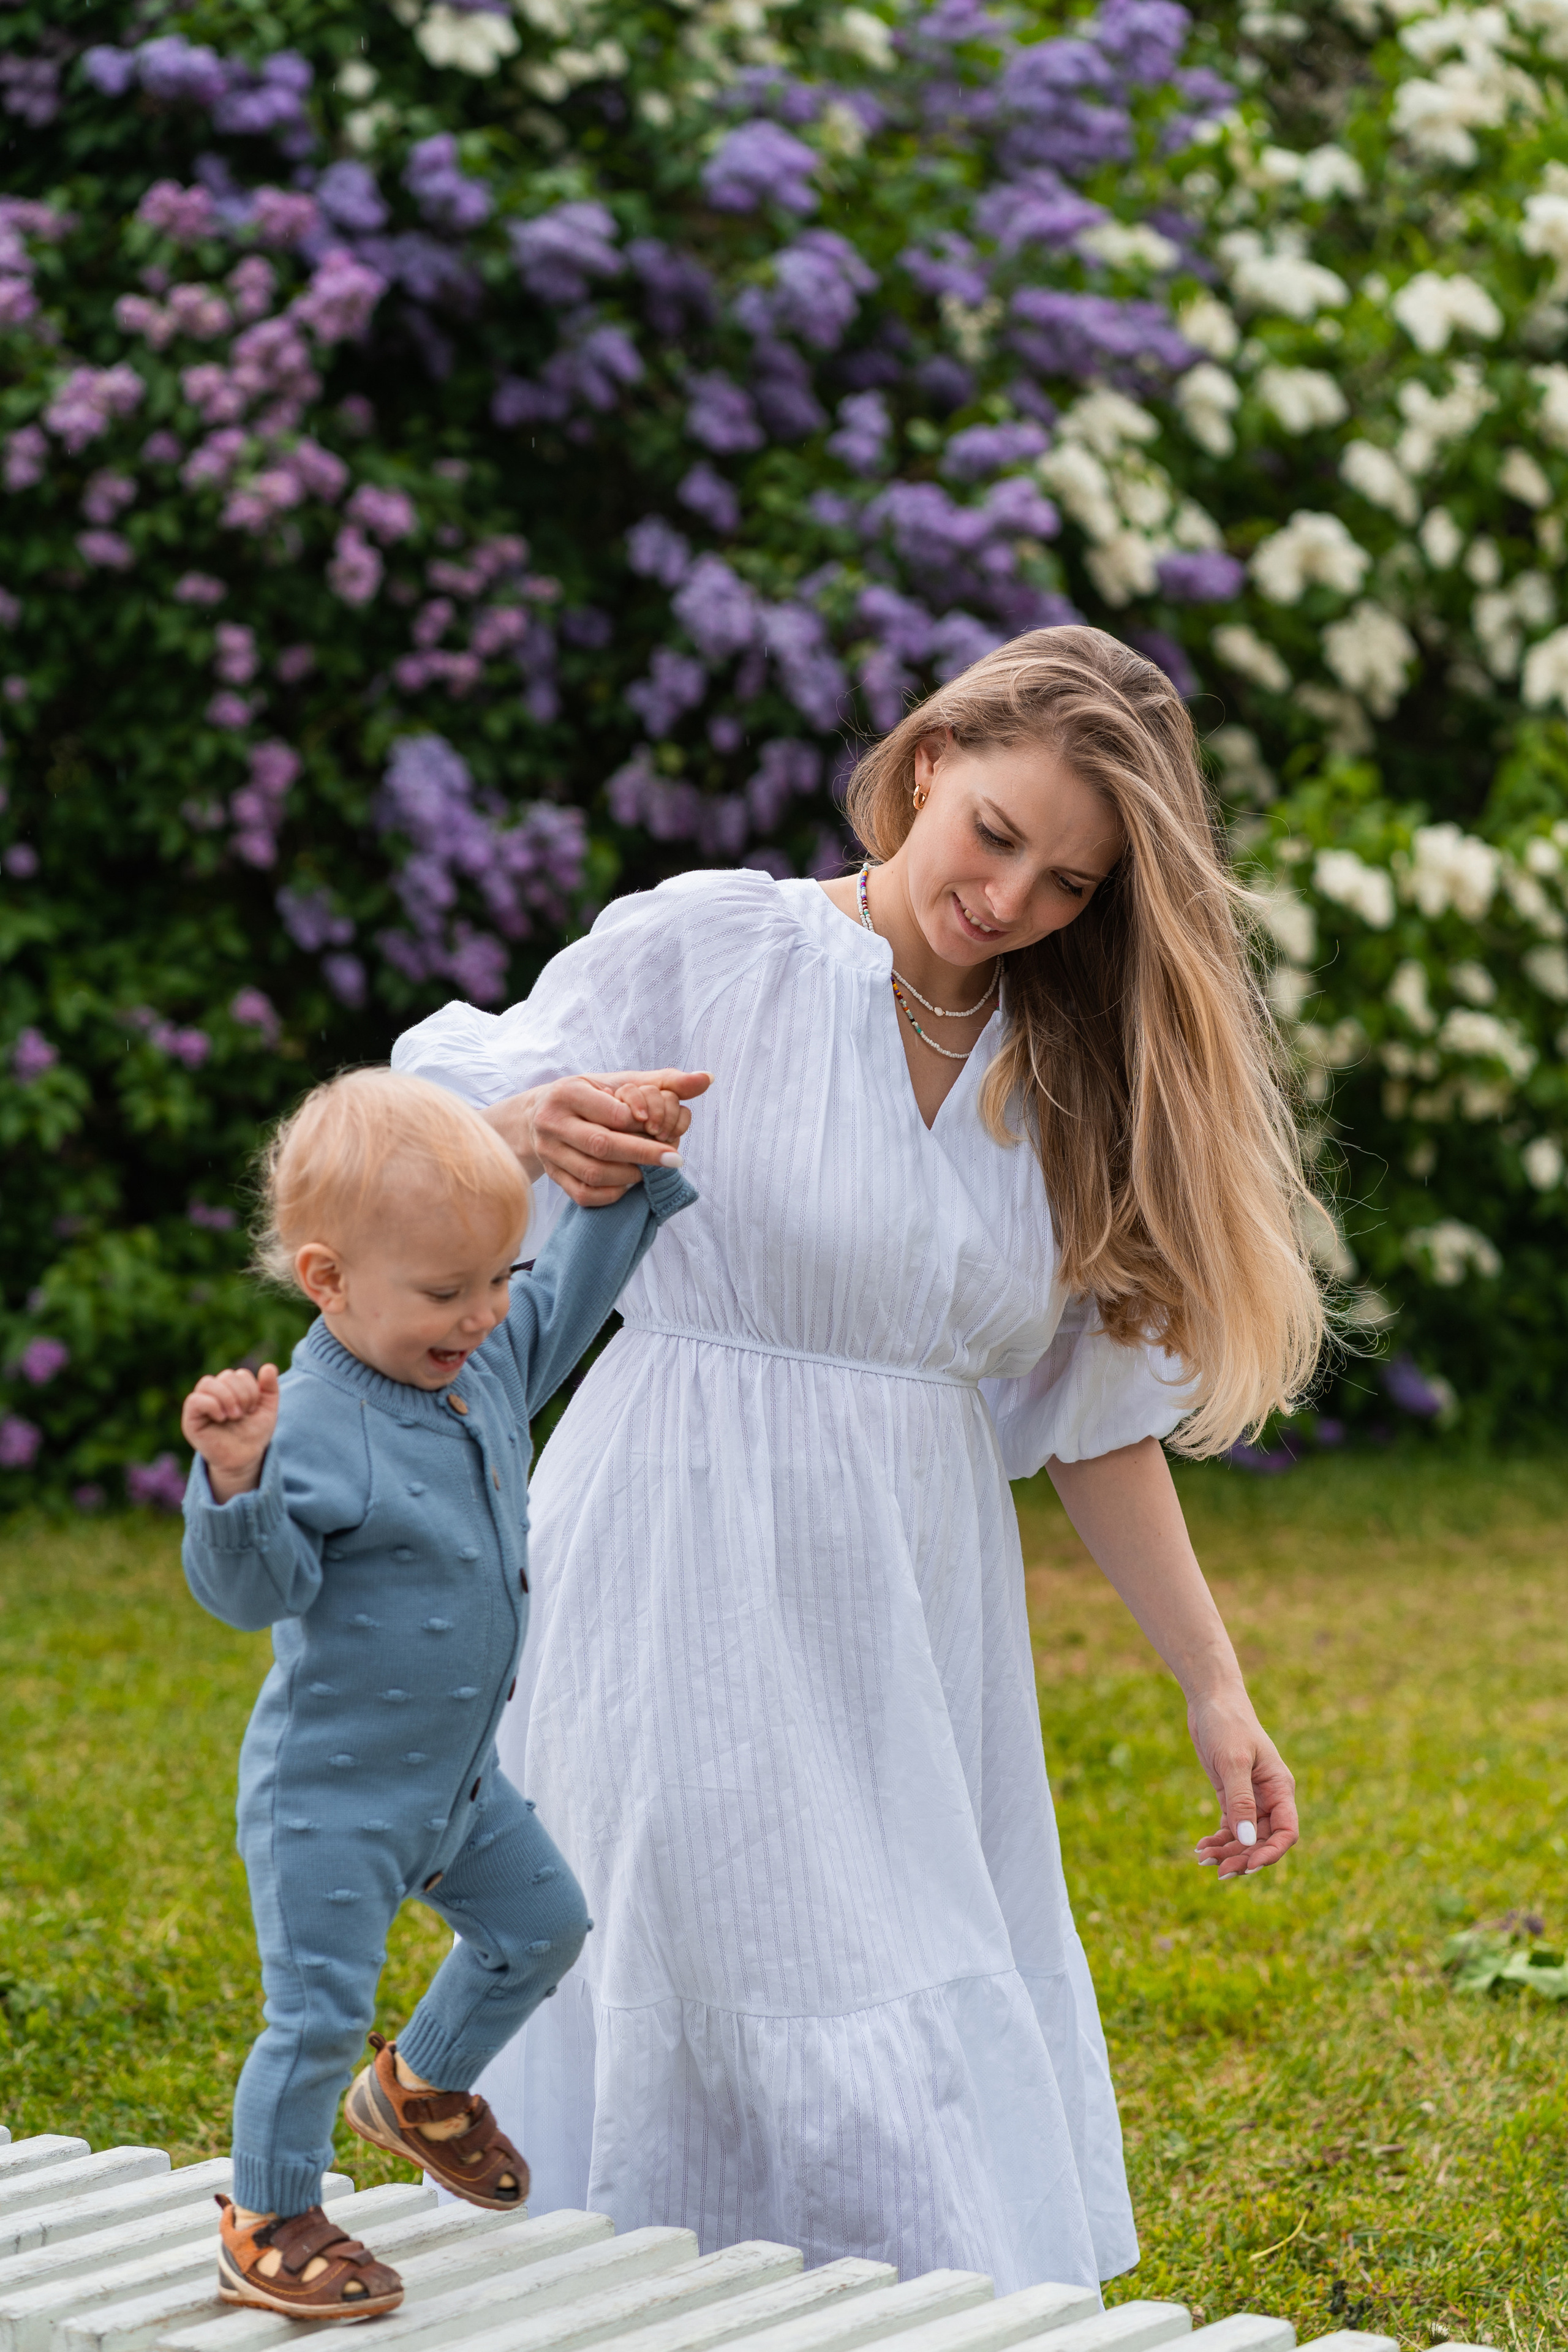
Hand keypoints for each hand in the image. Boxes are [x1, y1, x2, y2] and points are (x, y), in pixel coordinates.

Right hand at [180, 1364, 278, 1501]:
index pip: (239, 1374)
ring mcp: (200, 1405)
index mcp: (231, 1390)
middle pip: (225, 1375)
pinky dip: (212, 1404)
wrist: (245, 1458)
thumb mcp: (267, 1410)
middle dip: (241, 1394)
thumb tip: (268, 1367)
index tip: (254, 1409)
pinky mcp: (191, 1419)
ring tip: (234, 1416)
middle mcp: (214, 1394)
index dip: (251, 1388)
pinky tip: (222, 1417)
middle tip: (244, 1414)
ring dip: (227, 1397)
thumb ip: (270, 1388)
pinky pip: (195, 1400)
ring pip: (208, 1383)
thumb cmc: (253, 1434)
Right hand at [484, 1071, 710, 1206]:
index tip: (662, 1128)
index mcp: (567, 1092)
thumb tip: (707, 1079)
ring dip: (630, 1176)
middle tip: (675, 1159)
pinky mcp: (552, 1176)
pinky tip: (629, 1184)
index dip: (641, 1123)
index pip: (612, 1113)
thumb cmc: (591, 1096)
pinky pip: (584, 1194)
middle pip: (602, 1145)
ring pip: (593, 1173)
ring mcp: (549, 1152)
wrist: (538, 1115)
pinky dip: (612, 1193)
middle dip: (643, 1154)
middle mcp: (552, 1122)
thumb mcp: (620, 1081)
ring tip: (651, 1171)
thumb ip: (664, 1080)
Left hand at [1188, 1691, 1298, 1878]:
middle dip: (1244, 1858)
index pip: (1286, 1832)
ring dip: (1229, 1852)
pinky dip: (1218, 1839)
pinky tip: (1201, 1848)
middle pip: (1263, 1840)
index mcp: (1279, 1788)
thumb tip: (1248, 1840)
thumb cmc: (1228, 1725)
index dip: (1271, 1853)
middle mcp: (1268, 1797)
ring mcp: (1250, 1797)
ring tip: (1204, 1860)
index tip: (1249, 1865)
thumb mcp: (1233, 1762)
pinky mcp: (1230, 1794)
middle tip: (1220, 1871)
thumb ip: (1240, 1801)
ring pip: (1245, 1837)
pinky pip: (1230, 1826)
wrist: (1211, 1701)